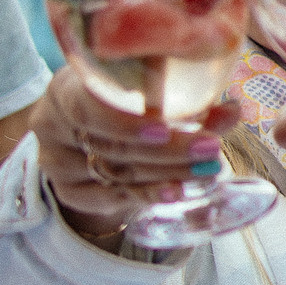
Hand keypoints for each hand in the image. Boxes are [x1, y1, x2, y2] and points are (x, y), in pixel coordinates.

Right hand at [32, 64, 238, 248]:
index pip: (86, 107)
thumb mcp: (149, 91)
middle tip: (210, 149)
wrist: (93, 131)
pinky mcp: (69, 191)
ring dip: (168, 173)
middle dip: (168, 151)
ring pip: (116, 173)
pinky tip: (178, 191)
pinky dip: (150, 194)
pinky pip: (111, 197)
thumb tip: (231, 111)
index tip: (164, 129)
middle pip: (111, 146)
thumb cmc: (126, 99)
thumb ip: (188, 99)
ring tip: (208, 170)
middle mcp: (54, 123)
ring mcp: (57, 161)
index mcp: (67, 87)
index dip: (125, 122)